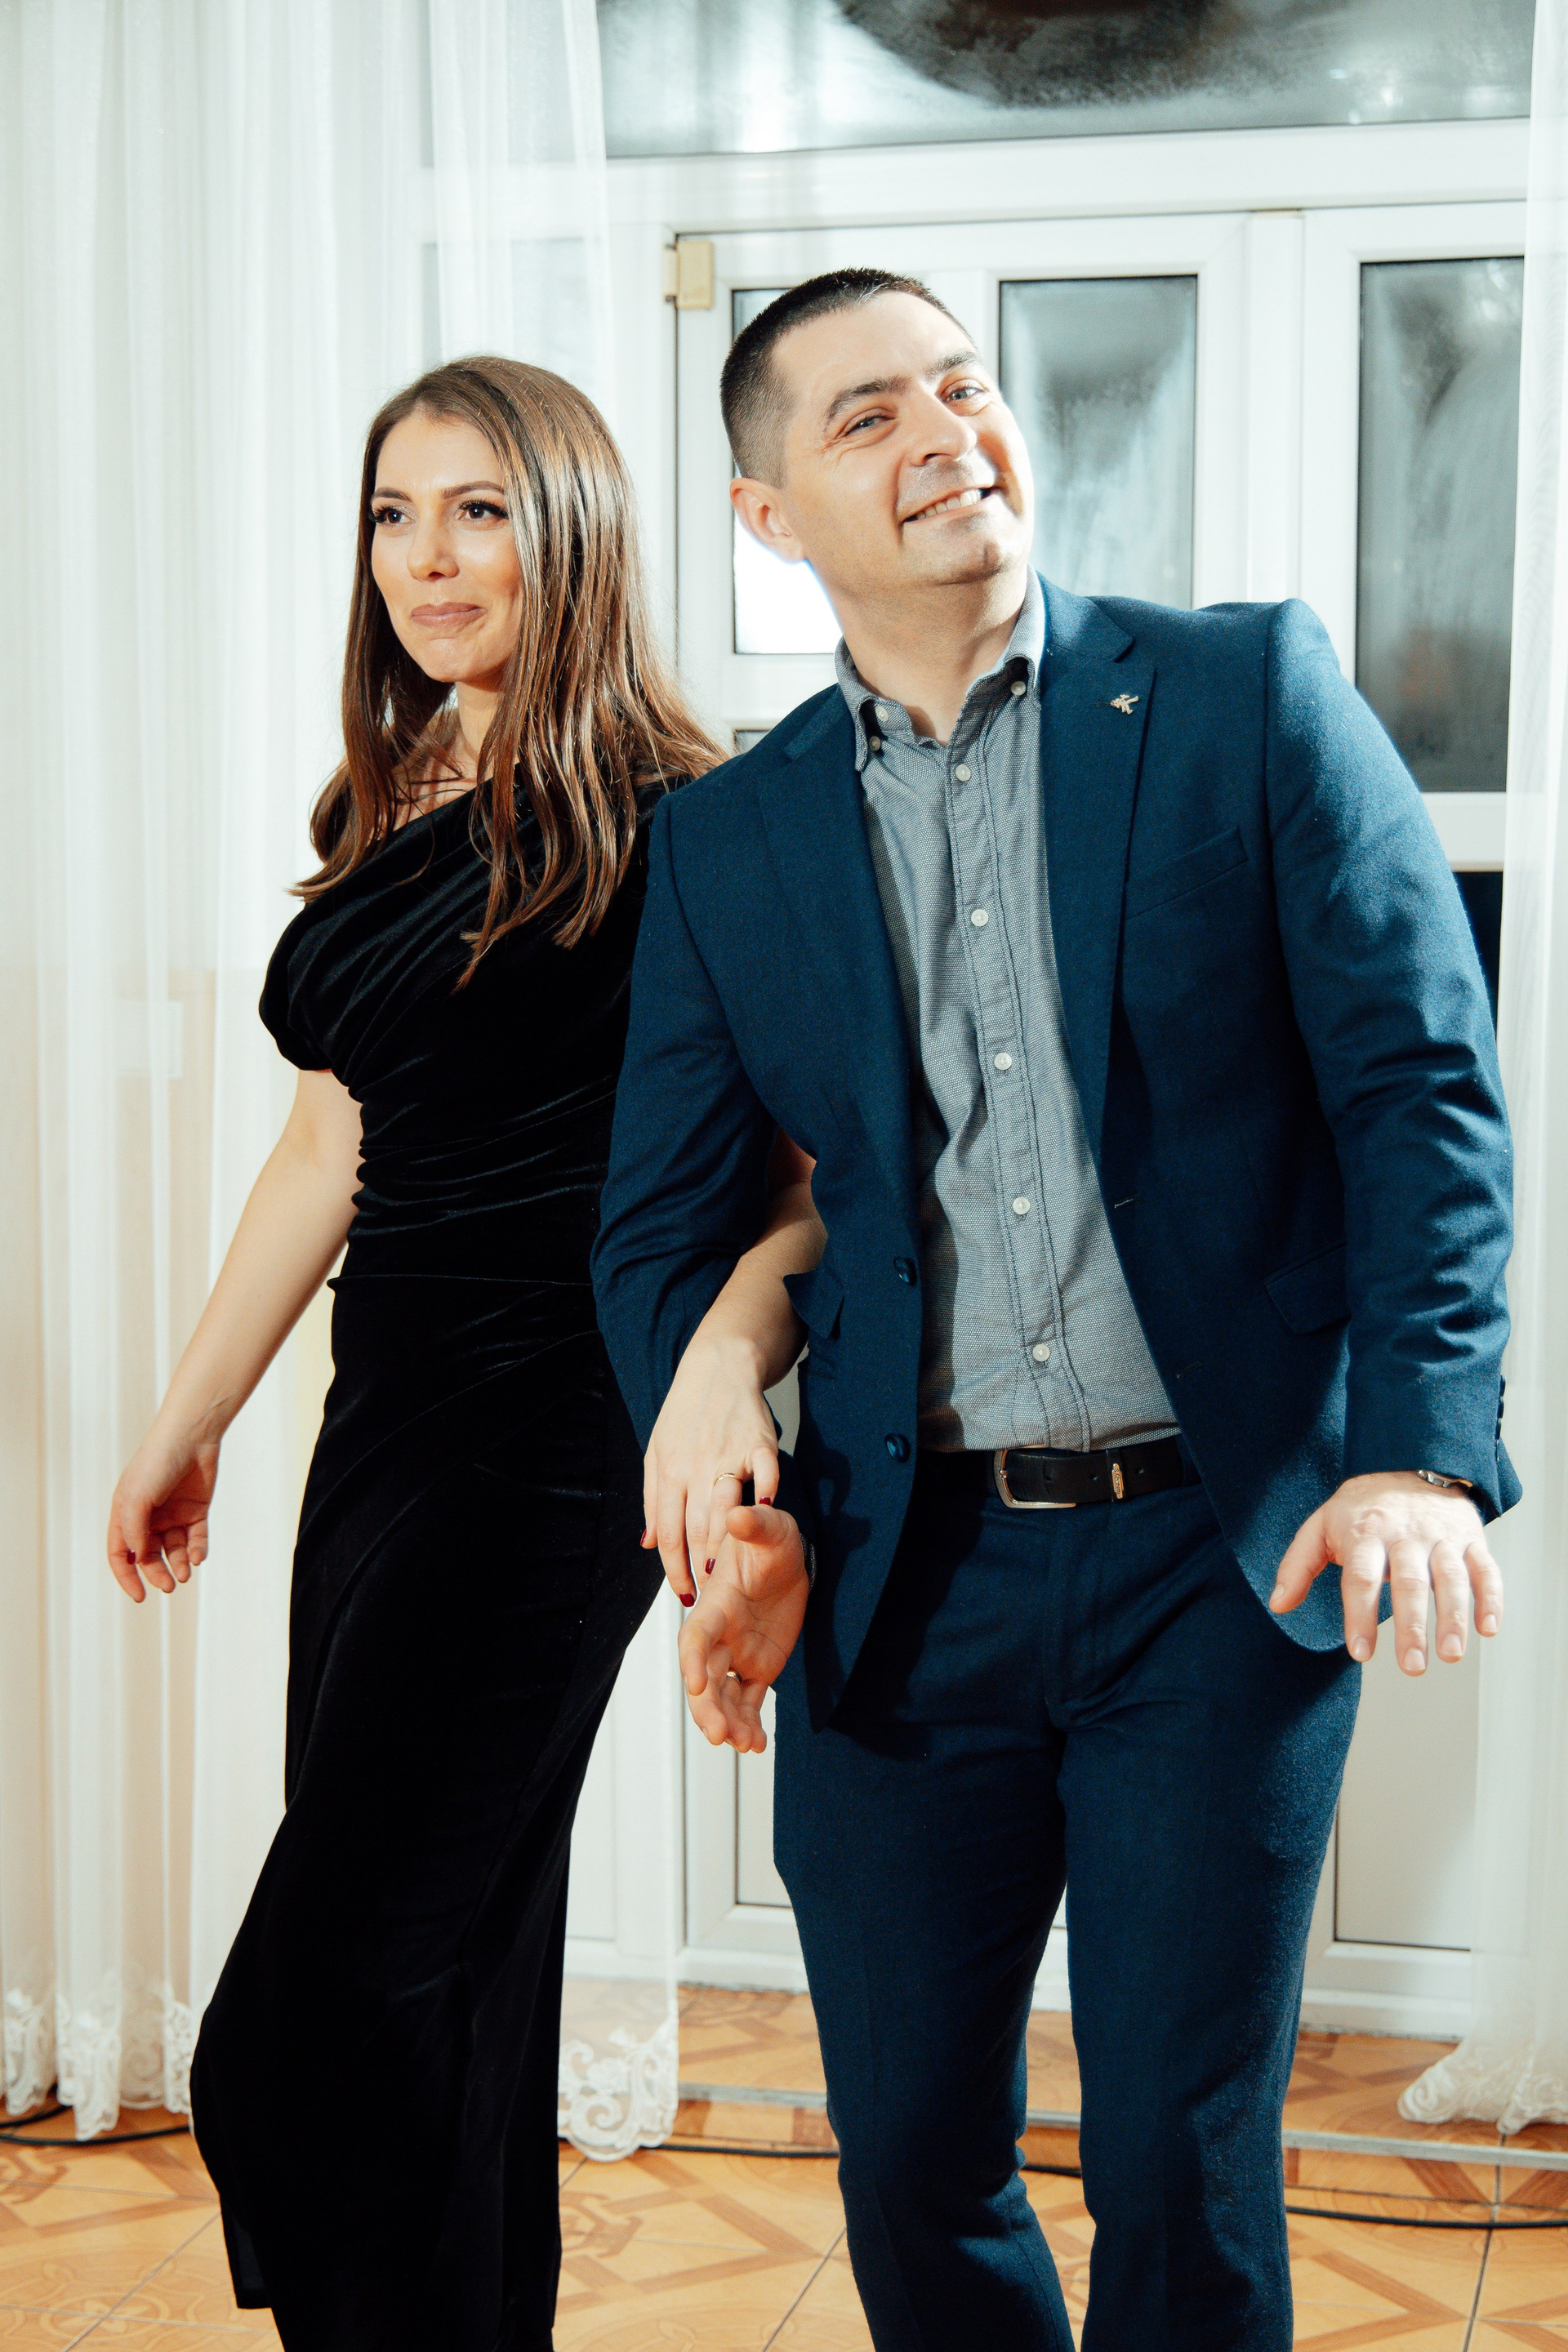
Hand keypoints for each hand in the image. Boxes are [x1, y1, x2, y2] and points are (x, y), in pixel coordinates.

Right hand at [107, 1428, 219, 1601]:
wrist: (191, 1437)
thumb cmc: (156, 1463)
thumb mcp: (136, 1497)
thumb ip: (134, 1529)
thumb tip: (138, 1558)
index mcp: (125, 1514)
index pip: (121, 1553)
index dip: (127, 1576)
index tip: (139, 1596)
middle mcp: (148, 1517)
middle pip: (149, 1556)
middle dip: (157, 1573)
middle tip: (169, 1585)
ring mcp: (173, 1514)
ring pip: (174, 1550)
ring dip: (179, 1564)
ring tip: (185, 1573)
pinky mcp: (196, 1511)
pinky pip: (196, 1538)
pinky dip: (197, 1550)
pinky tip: (198, 1557)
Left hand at [644, 1334, 781, 1604]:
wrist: (717, 1368)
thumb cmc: (685, 1414)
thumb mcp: (656, 1453)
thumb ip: (653, 1499)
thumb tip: (648, 1542)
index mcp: (668, 1471)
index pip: (668, 1532)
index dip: (674, 1569)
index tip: (684, 1596)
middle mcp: (694, 1465)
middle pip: (696, 1528)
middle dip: (700, 1568)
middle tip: (709, 1598)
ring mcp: (727, 1453)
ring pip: (725, 1506)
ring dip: (726, 1544)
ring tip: (729, 1574)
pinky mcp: (758, 1441)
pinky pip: (764, 1470)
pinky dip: (766, 1491)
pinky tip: (764, 1512)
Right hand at [679, 1503, 809, 1751]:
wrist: (787, 1559)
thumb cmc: (772, 1539)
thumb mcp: (770, 1527)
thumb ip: (754, 1524)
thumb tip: (736, 1515)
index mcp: (718, 1604)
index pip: (697, 1634)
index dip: (693, 1658)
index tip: (695, 1681)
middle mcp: (721, 1634)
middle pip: (704, 1676)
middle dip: (706, 1707)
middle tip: (720, 1735)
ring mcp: (737, 1653)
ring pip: (722, 1696)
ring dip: (728, 1722)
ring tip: (745, 1744)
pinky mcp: (757, 1668)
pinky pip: (748, 1701)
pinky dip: (750, 1725)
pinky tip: (758, 1745)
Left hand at [1271, 1471, 1501, 1674]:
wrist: (1409, 1463)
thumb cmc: (1360, 1508)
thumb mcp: (1320, 1526)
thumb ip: (1298, 1565)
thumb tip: (1279, 1605)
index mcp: (1365, 1533)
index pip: (1361, 1578)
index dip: (1360, 1616)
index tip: (1361, 1654)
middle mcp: (1405, 1535)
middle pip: (1409, 1583)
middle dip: (1411, 1627)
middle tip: (1412, 1667)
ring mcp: (1441, 1537)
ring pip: (1451, 1578)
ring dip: (1453, 1618)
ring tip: (1450, 1654)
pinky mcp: (1471, 1539)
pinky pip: (1486, 1569)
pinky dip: (1491, 1598)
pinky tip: (1488, 1629)